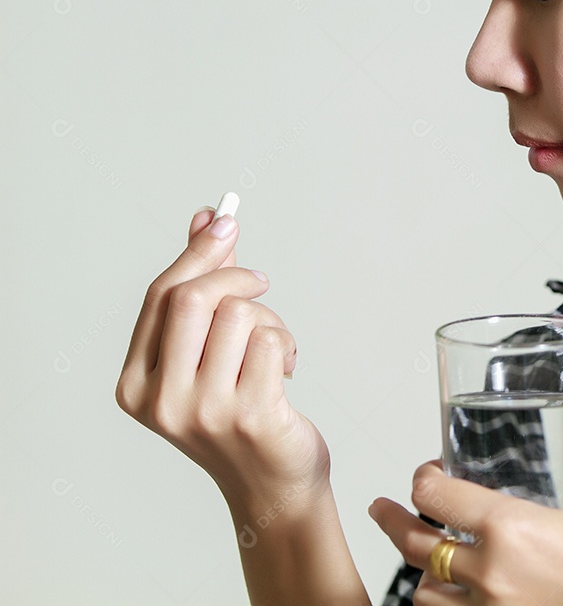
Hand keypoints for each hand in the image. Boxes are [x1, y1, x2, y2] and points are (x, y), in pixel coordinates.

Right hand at [116, 208, 328, 505]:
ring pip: (239, 315)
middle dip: (235, 276)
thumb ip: (201, 287)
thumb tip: (206, 219)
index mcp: (134, 384)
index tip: (224, 220)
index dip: (197, 253)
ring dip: (269, 320)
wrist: (272, 485)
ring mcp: (205, 411)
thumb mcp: (206, 354)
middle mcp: (161, 401)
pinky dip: (287, 344)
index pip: (160, 297)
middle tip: (262, 281)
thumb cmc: (238, 413)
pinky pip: (272, 341)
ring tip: (275, 347)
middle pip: (193, 298)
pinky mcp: (251, 415)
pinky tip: (286, 370)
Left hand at [369, 461, 562, 605]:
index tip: (427, 474)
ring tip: (428, 567)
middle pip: (414, 545)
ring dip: (423, 578)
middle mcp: (493, 577)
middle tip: (382, 509)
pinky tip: (462, 600)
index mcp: (516, 530)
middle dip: (392, 521)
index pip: (439, 494)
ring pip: (426, 597)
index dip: (424, 478)